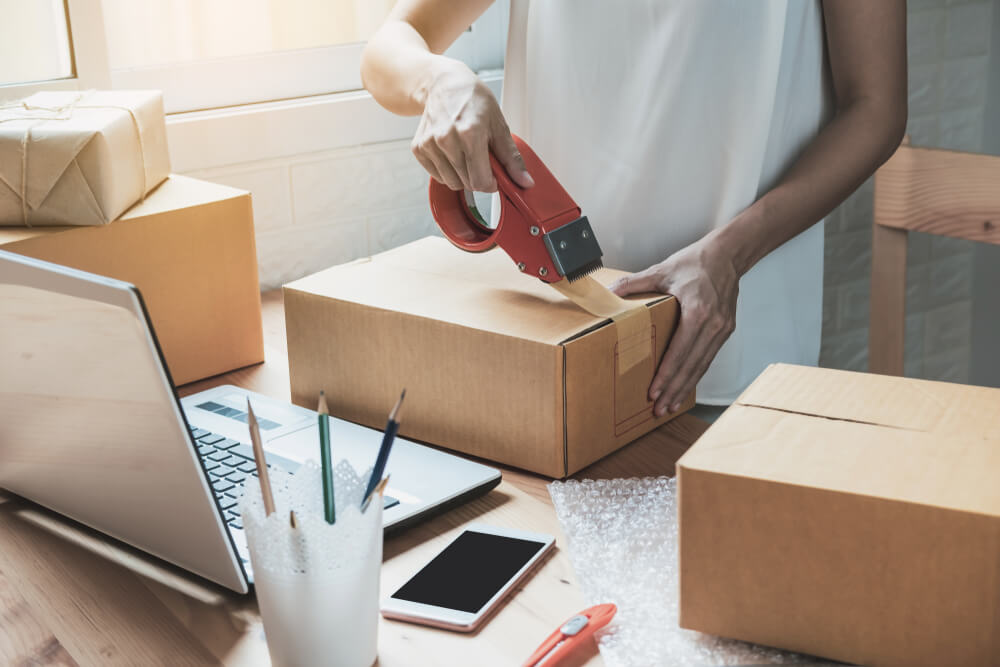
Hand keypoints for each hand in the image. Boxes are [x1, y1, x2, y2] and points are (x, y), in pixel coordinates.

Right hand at [414, 61, 533, 191]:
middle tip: (480, 157)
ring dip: (462, 175)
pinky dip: (448, 171)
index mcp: (469, 133)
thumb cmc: (473, 100)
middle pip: (467, 183)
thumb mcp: (499, 125)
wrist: (445, 84)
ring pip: (451, 183)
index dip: (490, 183)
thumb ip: (511, 158)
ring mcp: (429, 144)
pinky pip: (438, 176)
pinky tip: (452, 153)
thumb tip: (524, 182)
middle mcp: (446, 139)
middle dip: (478, 176)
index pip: (480, 181)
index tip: (493, 176)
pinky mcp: (419, 148)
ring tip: (466, 153)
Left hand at [610, 235, 739, 415]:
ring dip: (685, 388)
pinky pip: (708, 358)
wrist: (728, 255)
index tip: (654, 391)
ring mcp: (722, 329)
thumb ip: (635, 283)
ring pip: (701, 366)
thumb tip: (610, 292)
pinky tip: (684, 386)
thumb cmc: (697, 262)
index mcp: (698, 311)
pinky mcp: (725, 331)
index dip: (666, 374)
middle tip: (659, 409)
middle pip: (691, 365)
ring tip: (669, 405)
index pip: (680, 351)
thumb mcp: (662, 270)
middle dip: (674, 390)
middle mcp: (713, 324)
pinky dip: (695, 374)